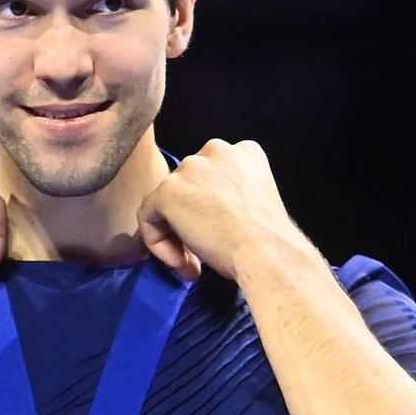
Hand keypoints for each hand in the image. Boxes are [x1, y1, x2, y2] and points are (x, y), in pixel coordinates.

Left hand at [136, 139, 307, 280]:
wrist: (267, 250)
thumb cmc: (268, 237)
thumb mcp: (255, 201)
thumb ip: (228, 195)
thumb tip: (203, 214)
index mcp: (243, 151)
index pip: (209, 178)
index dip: (209, 209)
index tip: (217, 235)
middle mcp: (215, 150)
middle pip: (186, 188)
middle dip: (190, 222)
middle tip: (200, 256)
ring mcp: (190, 168)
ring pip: (166, 204)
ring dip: (175, 236)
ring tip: (191, 264)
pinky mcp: (168, 190)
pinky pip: (148, 217)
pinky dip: (158, 244)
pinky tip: (181, 262)